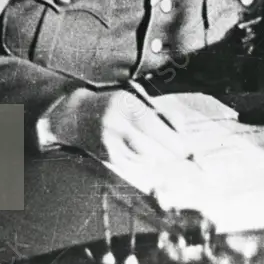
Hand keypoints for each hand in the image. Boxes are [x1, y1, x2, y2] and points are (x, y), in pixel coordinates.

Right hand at [47, 89, 194, 167]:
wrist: (76, 116)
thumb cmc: (114, 106)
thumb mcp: (135, 100)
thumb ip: (160, 112)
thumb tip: (182, 128)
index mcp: (124, 103)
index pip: (150, 123)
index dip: (170, 136)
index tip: (187, 145)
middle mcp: (114, 122)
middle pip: (147, 144)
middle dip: (169, 151)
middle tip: (182, 154)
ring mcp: (108, 141)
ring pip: (142, 156)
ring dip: (158, 156)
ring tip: (164, 153)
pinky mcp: (106, 156)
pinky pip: (132, 163)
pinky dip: (144, 161)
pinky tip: (145, 155)